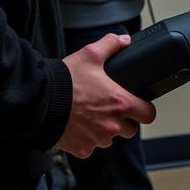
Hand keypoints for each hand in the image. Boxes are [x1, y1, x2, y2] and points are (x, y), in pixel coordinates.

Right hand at [57, 33, 156, 157]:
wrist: (40, 101)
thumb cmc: (66, 81)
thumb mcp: (90, 55)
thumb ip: (110, 45)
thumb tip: (123, 40)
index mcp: (120, 103)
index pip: (148, 114)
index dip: (145, 109)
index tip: (139, 105)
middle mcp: (112, 124)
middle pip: (131, 129)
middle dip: (125, 121)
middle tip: (111, 109)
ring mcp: (98, 139)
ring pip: (111, 139)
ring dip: (106, 130)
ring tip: (92, 115)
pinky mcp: (83, 149)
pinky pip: (91, 146)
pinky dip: (87, 139)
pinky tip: (79, 125)